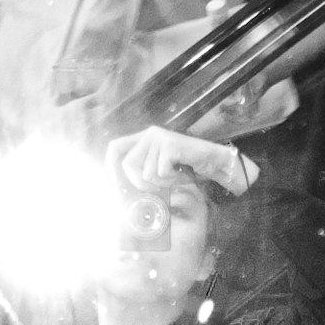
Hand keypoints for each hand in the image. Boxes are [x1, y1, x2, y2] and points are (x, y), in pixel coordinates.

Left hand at [116, 124, 252, 199]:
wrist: (214, 162)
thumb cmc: (186, 169)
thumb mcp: (158, 171)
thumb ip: (141, 173)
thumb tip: (119, 189)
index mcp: (143, 138)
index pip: (115, 147)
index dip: (110, 166)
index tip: (114, 184)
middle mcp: (149, 134)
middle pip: (128, 164)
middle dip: (141, 183)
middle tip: (158, 186)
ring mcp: (159, 138)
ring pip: (145, 173)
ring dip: (160, 183)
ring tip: (173, 177)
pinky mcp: (169, 145)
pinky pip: (159, 173)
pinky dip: (171, 180)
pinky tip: (181, 173)